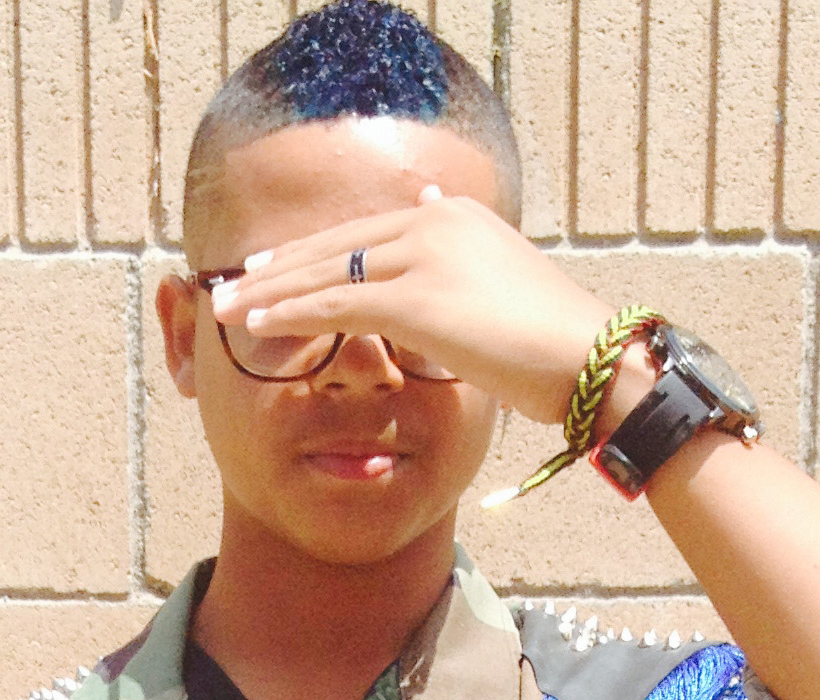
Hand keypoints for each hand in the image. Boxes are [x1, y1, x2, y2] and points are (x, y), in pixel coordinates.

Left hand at [210, 190, 610, 423]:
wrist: (591, 359)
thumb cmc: (556, 347)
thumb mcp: (504, 289)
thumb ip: (464, 264)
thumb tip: (434, 229)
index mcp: (455, 219)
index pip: (368, 234)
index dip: (317, 251)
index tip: (278, 264)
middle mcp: (434, 224)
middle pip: (338, 245)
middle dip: (282, 265)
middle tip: (238, 281)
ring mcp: (423, 258)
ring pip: (328, 273)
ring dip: (273, 291)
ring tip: (228, 307)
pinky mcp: (416, 300)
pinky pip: (336, 306)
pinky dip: (292, 314)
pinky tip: (258, 322)